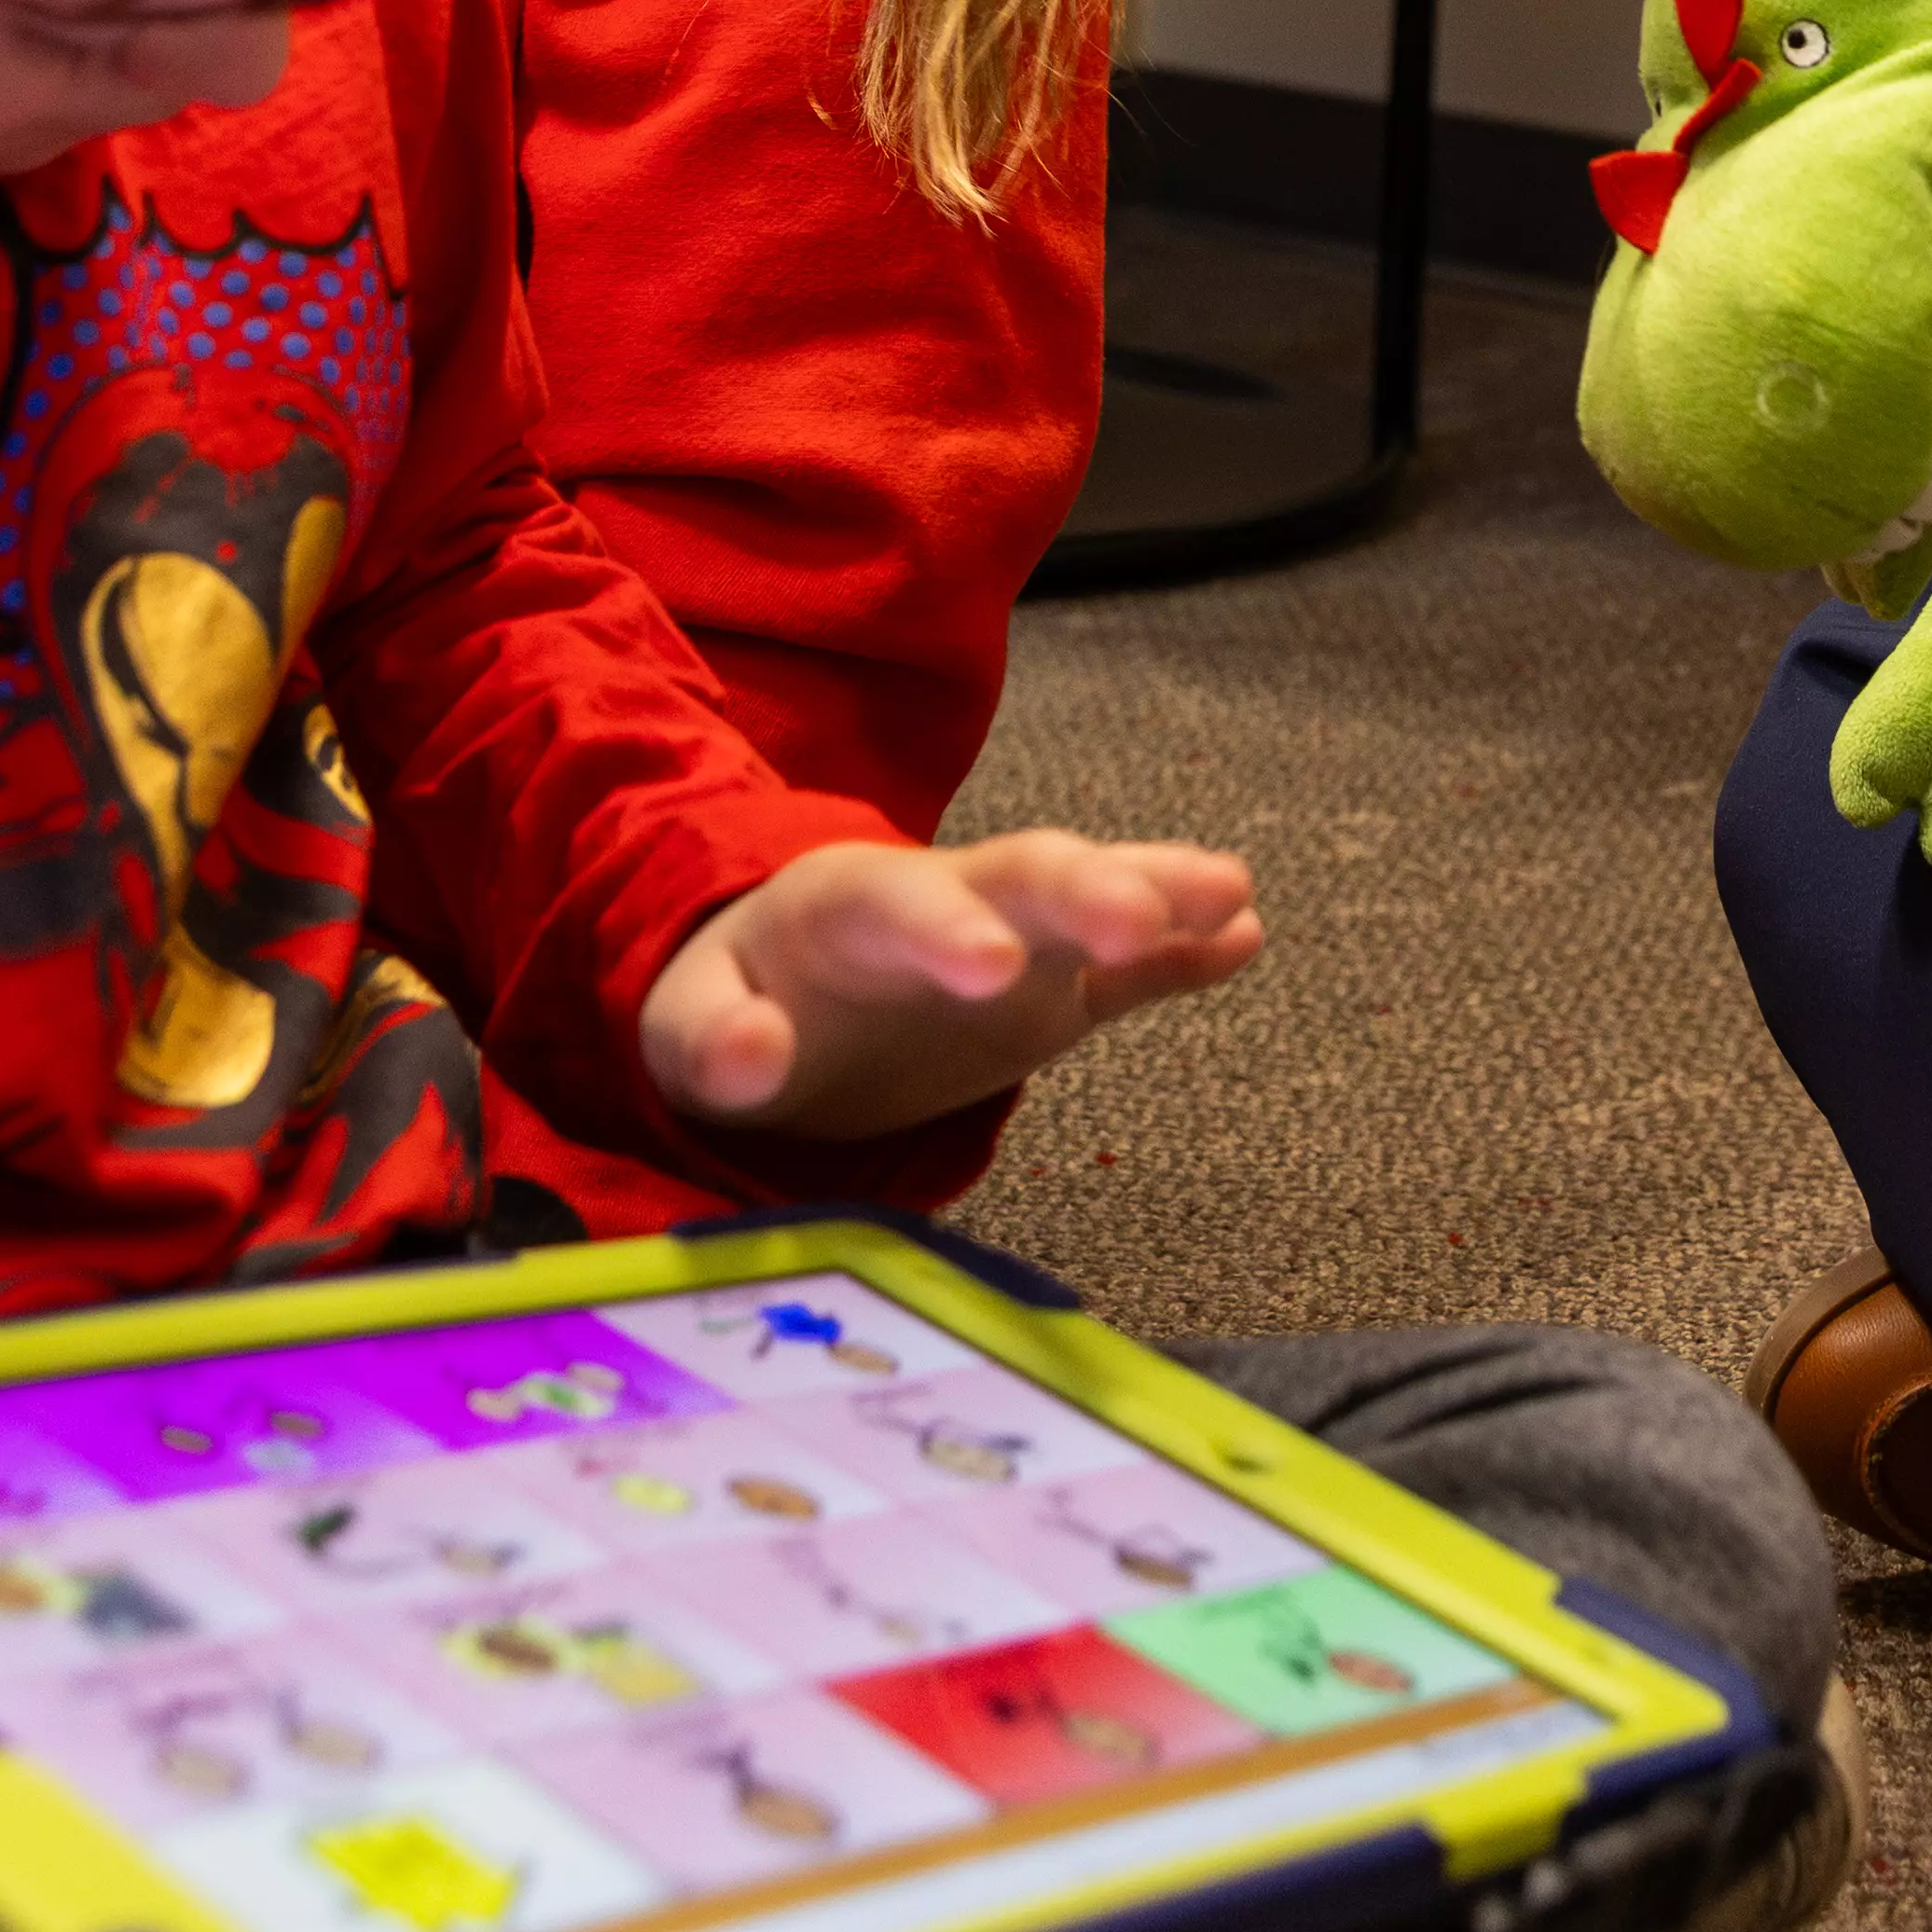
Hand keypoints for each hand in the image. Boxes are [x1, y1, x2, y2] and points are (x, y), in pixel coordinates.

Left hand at [641, 829, 1263, 1137]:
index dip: (947, 926)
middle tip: (1141, 917)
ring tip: (1230, 894)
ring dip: (1156, 893)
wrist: (781, 1004)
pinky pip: (1126, 971)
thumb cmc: (735, 1008)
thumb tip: (753, 1056)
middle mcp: (950, 901)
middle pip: (1021, 876)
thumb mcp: (687, 1030)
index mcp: (848, 902)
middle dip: (1085, 890)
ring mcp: (1014, 941)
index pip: (899, 899)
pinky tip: (1244, 935)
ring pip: (1089, 902)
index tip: (996, 969)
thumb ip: (712, 1043)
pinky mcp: (1053, 996)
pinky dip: (1181, 954)